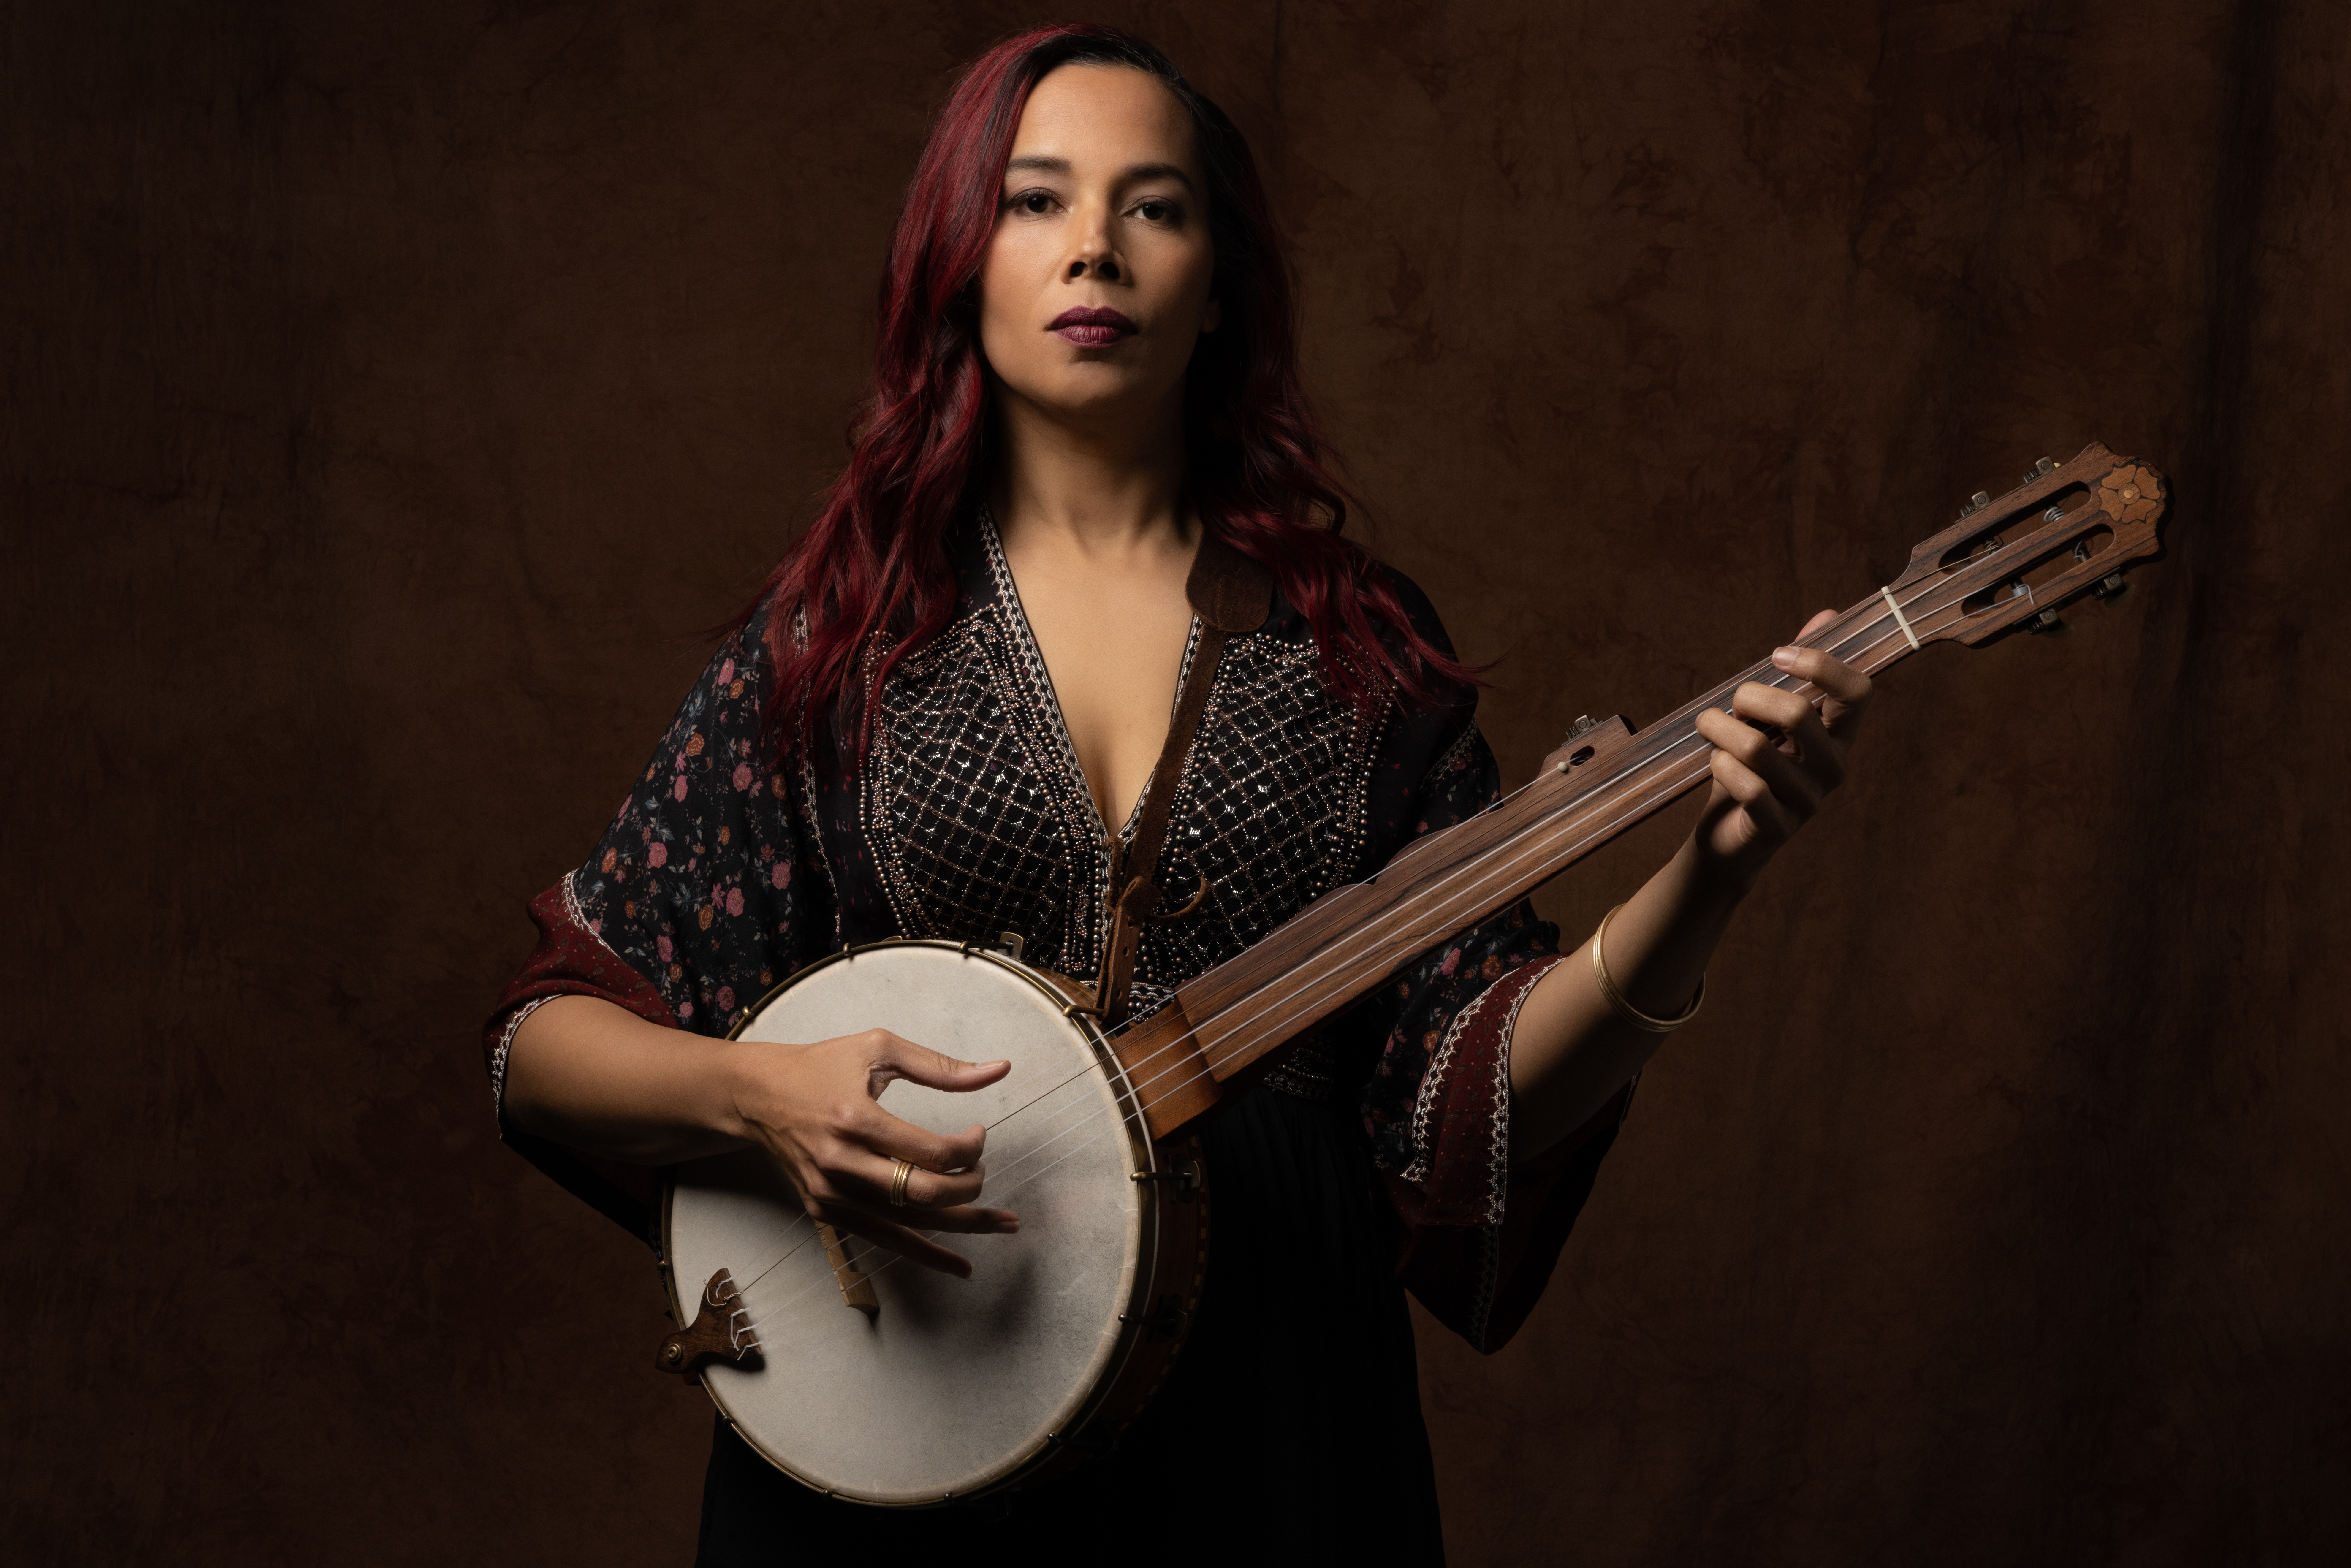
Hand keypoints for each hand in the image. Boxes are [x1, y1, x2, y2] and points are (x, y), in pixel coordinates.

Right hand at [722, 1028, 1018, 1277]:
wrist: (757, 1096)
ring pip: (910, 1224)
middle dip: (970, 1187)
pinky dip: (926, 1254)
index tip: (978, 1134)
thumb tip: (999, 1070)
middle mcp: (841, 1163)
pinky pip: (885, 1239)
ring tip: (1004, 1224)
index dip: (970, 1148)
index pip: (932, 1152)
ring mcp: (831, 1194)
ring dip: (963, 1226)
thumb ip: (940, 1066)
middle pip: (924, 1194)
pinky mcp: (825, 1211)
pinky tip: (960, 1264)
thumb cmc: (820, 1066)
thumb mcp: (878, 1047)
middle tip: (984, 1171)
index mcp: (856, 1119)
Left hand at [1689, 609, 1873, 886]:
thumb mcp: (1769, 716)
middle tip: (1727, 704)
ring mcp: (1808, 802)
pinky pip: (1748, 787)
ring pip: (1759, 748)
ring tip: (1707, 728)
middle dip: (1749, 697)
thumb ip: (1799, 670)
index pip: (1859, 692)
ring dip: (1720, 729)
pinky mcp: (1777, 829)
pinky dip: (1722, 766)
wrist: (1727, 836)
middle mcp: (1833, 768)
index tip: (1777, 656)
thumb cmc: (1750, 768)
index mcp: (1839, 735)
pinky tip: (1716, 763)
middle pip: (1798, 712)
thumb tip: (1828, 615)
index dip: (1821, 664)